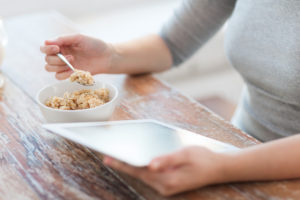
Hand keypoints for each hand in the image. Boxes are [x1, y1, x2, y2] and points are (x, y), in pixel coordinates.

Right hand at [40, 34, 114, 79]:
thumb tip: (46, 41)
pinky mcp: (70, 74)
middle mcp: (60, 55)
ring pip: (49, 68)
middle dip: (56, 59)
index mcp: (61, 44)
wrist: (107, 57)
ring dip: (59, 66)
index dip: (47, 49)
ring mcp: (64, 65)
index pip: (44, 48)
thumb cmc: (95, 45)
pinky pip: (58, 77)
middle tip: (71, 57)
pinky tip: (73, 71)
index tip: (57, 48)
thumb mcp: (79, 38)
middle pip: (47, 59)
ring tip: (73, 62)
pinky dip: (63, 74)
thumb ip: (63, 39)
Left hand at [104, 146, 227, 195]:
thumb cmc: (203, 159)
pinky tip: (137, 159)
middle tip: (108, 155)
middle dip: (124, 164)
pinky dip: (141, 168)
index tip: (108, 158)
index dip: (122, 164)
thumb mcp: (185, 155)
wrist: (218, 168)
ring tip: (118, 156)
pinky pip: (150, 175)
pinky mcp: (168, 183)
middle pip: (138, 174)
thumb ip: (167, 160)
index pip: (138, 171)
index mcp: (167, 180)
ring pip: (143, 175)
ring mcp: (166, 186)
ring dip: (132, 165)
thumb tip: (149, 165)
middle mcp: (164, 186)